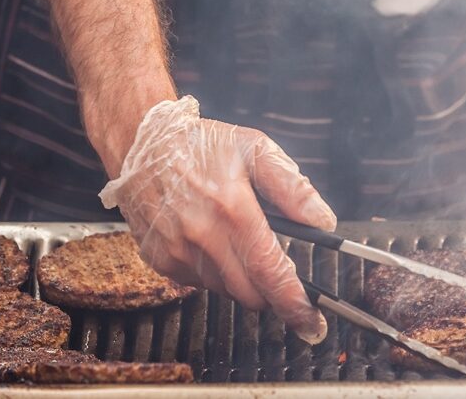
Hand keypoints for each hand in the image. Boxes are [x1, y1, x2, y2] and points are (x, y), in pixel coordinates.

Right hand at [99, 96, 336, 342]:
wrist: (142, 143)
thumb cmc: (201, 144)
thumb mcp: (256, 150)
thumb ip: (293, 189)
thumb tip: (323, 221)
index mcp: (233, 210)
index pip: (270, 273)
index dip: (294, 303)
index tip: (311, 323)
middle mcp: (203, 237)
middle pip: (250, 294)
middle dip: (271, 293)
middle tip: (280, 274)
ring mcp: (178, 252)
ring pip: (225, 290)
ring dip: (242, 278)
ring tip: (237, 238)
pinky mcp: (161, 260)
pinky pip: (199, 282)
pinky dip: (214, 271)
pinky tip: (211, 239)